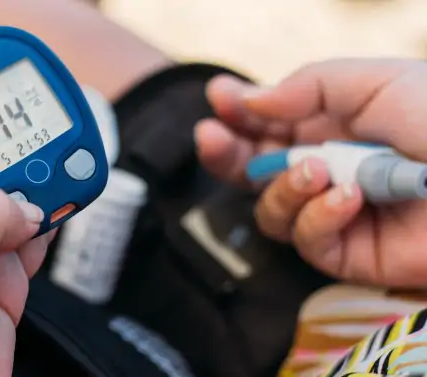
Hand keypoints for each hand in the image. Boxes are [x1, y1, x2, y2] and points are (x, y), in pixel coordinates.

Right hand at [195, 59, 426, 286]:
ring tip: (318, 171)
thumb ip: (303, 87)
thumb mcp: (371, 82)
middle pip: (252, 168)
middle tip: (210, 137)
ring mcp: (331, 211)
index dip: (236, 112)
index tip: (217, 98)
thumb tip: (248, 100)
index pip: (267, 122)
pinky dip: (318, 217)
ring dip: (282, 187)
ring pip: (269, 207)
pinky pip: (304, 238)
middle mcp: (324, 169)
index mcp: (330, 125)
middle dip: (226, 153)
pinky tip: (349, 200)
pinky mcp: (344, 252)